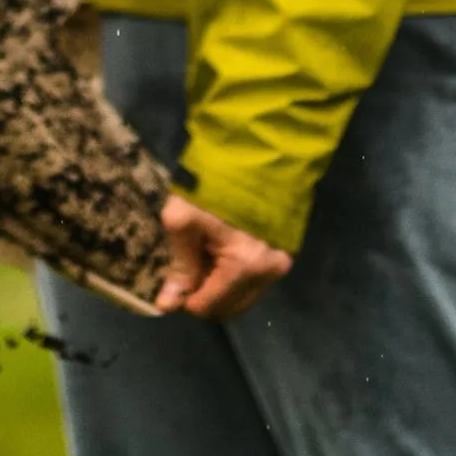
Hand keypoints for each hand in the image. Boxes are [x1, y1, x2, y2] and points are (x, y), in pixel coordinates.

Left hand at [156, 193, 294, 322]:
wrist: (256, 147)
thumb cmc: (214, 181)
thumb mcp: (183, 220)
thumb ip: (179, 265)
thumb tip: (168, 305)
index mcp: (246, 265)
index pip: (209, 307)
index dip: (186, 298)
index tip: (176, 275)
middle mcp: (271, 271)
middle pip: (230, 308)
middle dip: (206, 293)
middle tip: (191, 262)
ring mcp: (283, 262)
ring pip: (244, 296)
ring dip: (222, 284)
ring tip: (208, 250)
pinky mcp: (287, 251)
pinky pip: (257, 279)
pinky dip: (237, 272)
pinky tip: (226, 245)